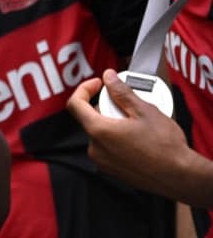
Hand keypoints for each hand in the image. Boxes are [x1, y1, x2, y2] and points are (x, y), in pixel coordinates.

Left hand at [67, 69, 208, 204]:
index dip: (84, 89)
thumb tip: (109, 78)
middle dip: (105, 108)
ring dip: (112, 124)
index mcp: (99, 131)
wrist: (179, 177)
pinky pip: (107, 149)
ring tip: (135, 124)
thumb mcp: (144, 111)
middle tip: (126, 105)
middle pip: (89, 119)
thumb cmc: (165, 146)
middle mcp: (95, 149)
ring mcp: (103, 162)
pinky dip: (116, 139)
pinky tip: (136, 139)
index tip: (97, 84)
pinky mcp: (112, 171)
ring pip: (99, 134)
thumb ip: (121, 92)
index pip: (75, 104)